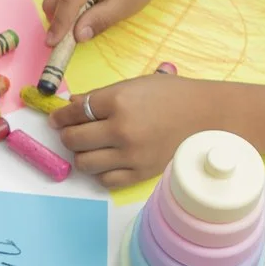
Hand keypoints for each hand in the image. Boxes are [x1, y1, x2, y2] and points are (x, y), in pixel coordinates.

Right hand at [41, 0, 170, 44]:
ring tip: (81, 21)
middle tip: (67, 41)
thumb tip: (78, 36)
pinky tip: (80, 10)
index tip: (53, 43)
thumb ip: (100, 19)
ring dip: (59, 14)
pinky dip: (62, 6)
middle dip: (57, 21)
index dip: (60, 23)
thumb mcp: (126, 5)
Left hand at [56, 72, 236, 188]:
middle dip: (67, 134)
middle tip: (72, 131)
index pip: (74, 111)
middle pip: (73, 139)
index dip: (60, 116)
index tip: (57, 119)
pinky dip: (101, 172)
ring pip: (84, 163)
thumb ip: (100, 96)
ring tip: (91, 147)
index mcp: (118, 101)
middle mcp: (122, 129)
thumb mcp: (134, 85)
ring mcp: (131, 155)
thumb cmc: (172, 95)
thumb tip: (70, 105)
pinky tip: (107, 160)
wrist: (208, 116)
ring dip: (82, 154)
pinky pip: (105, 180)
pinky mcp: (141, 174)